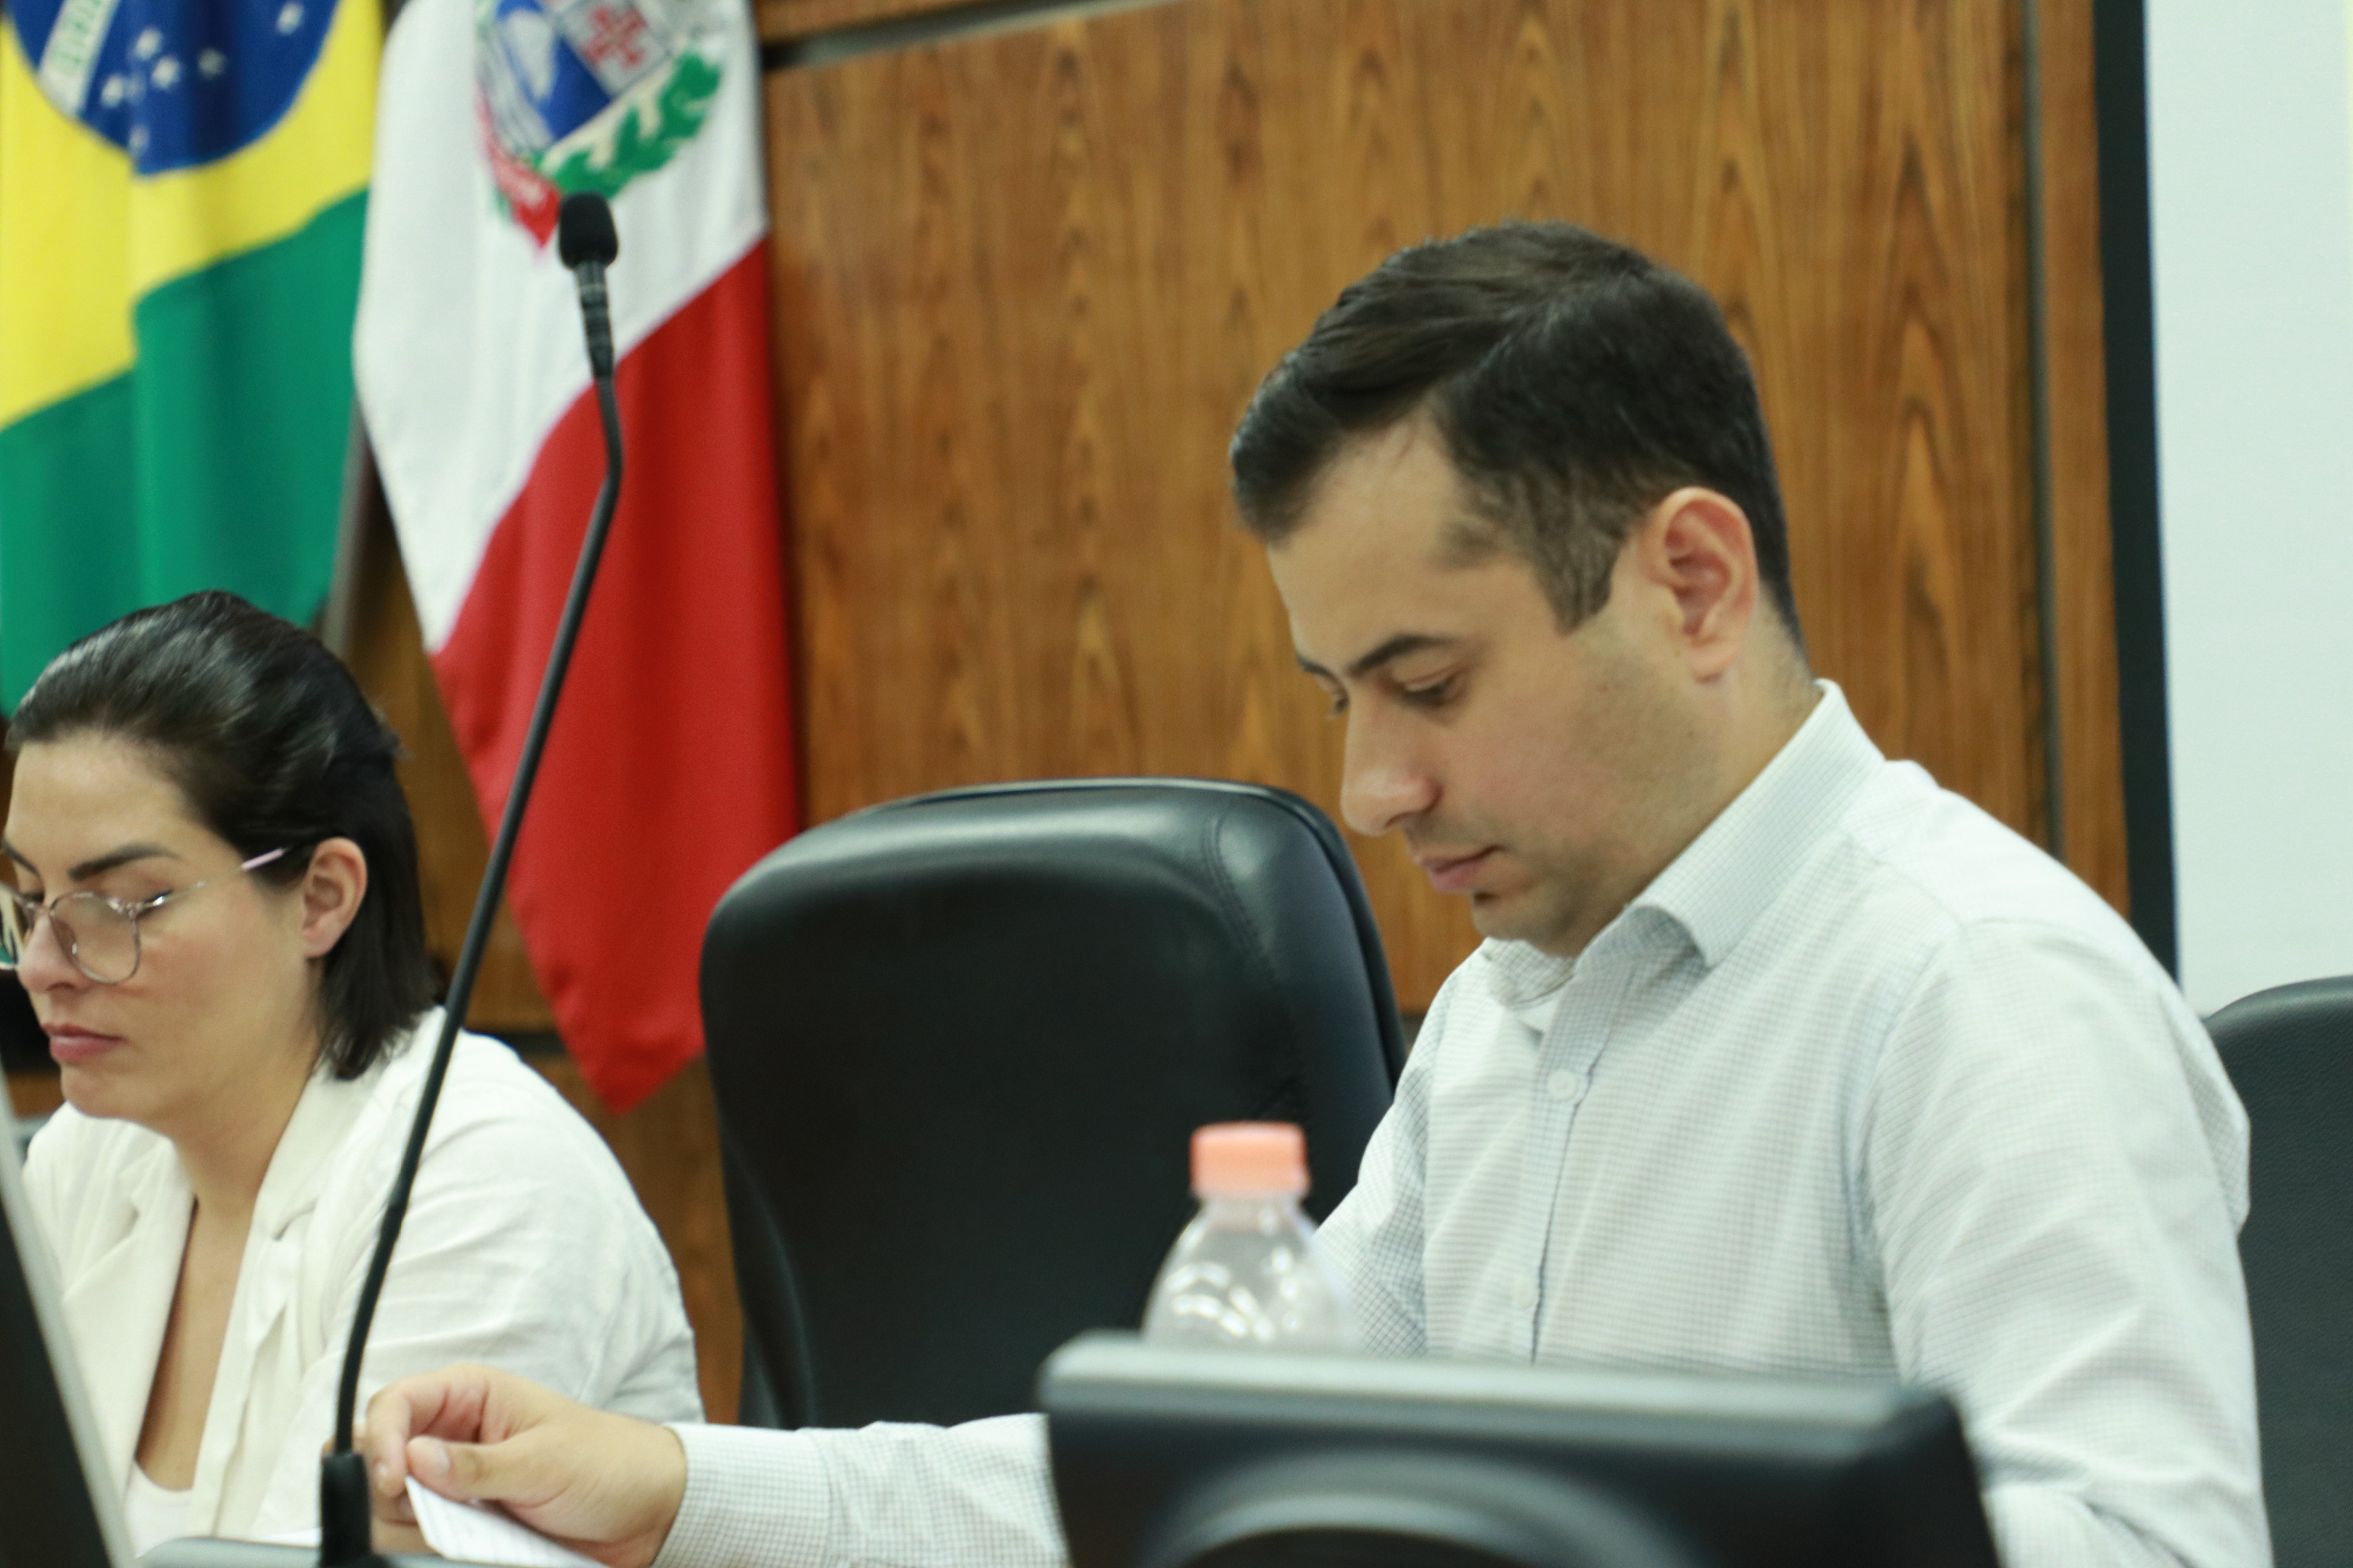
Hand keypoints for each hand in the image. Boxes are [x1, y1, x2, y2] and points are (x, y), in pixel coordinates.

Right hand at [358, 1363, 687, 1567]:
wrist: (647, 1512)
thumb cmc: (608, 1464)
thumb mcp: (545, 1461)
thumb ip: (478, 1465)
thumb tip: (415, 1458)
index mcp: (470, 1396)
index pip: (394, 1404)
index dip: (382, 1441)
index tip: (394, 1481)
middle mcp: (452, 1437)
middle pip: (382, 1462)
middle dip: (397, 1492)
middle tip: (436, 1510)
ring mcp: (454, 1484)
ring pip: (393, 1510)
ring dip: (420, 1527)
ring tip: (478, 1525)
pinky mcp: (463, 1524)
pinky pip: (422, 1540)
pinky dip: (436, 1548)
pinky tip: (479, 1543)